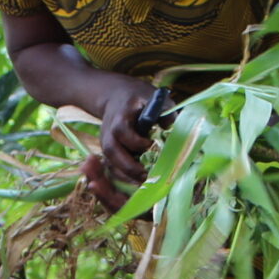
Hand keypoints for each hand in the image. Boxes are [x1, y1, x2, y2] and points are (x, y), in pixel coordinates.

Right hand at [89, 74, 158, 202]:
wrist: (116, 96)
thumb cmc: (139, 97)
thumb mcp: (153, 97)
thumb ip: (164, 109)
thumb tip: (172, 125)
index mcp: (120, 115)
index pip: (121, 130)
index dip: (135, 141)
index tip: (149, 144)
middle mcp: (109, 130)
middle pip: (110, 150)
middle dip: (127, 166)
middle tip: (145, 176)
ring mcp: (106, 141)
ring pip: (109, 162)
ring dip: (125, 174)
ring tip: (142, 182)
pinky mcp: (109, 150)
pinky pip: (111, 166)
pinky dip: (122, 176)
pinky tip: (137, 182)